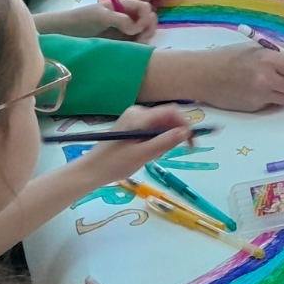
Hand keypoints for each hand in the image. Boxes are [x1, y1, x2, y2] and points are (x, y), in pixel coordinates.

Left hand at [43, 0, 157, 41]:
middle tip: (140, 38)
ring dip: (144, 38)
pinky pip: (135, 43)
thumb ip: (121, 19)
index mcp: (122, 5)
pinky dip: (138, 46)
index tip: (138, 27)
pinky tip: (133, 50)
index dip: (146, 17)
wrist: (64, 33)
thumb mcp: (101, 16)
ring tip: (136, 45)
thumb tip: (137, 28)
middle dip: (148, 28)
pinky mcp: (120, 43)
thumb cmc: (81, 20)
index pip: (144, 7)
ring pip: (144, 32)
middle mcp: (126, 16)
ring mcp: (123, 30)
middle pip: (148, 20)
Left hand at [77, 104, 193, 183]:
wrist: (91, 170)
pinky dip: (156, 141)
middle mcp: (138, 112)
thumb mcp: (143, 155)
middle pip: (167, 118)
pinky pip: (152, 129)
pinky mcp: (132, 126)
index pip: (171, 112)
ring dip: (164, 140)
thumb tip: (186, 132)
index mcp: (140, 116)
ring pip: (161, 125)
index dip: (185, 124)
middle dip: (173, 134)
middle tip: (169, 153)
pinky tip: (147, 154)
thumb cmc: (115, 163)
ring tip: (153, 156)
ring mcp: (134, 118)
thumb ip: (165, 142)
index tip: (191, 143)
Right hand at [192, 44, 283, 110]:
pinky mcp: (256, 108)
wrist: (204, 75)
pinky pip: (276, 104)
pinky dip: (277, 97)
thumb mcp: (259, 46)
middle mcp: (267, 79)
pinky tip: (266, 88)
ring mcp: (261, 96)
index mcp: (269, 59)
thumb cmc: (231, 56)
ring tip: (282, 82)